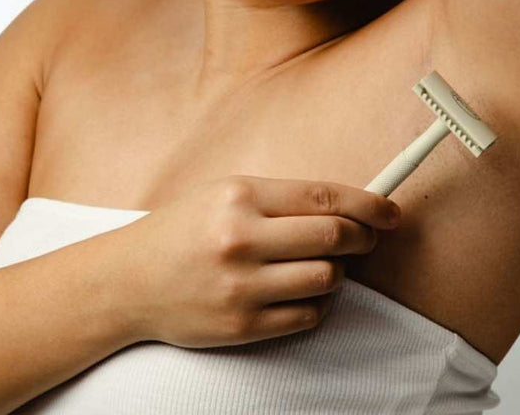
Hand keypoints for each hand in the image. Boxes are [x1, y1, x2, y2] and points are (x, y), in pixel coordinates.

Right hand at [116, 174, 400, 347]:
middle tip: (364, 238)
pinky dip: (315, 303)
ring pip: (327, 279)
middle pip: (334, 237)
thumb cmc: (184, 230)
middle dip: (361, 238)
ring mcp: (243, 286)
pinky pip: (308, 316)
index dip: (367, 204)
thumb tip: (347, 206)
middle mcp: (242, 238)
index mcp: (240, 196)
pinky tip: (296, 291)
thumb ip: (281, 199)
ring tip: (318, 266)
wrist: (129, 280)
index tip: (390, 211)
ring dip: (336, 273)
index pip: (324, 197)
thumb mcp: (225, 194)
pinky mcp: (243, 325)